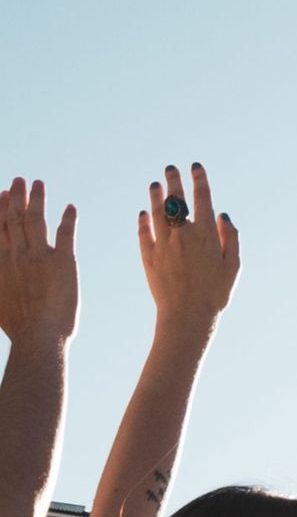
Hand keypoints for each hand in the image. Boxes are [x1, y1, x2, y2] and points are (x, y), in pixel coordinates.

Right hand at [0, 179, 78, 346]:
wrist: (38, 336)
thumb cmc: (19, 327)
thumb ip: (0, 280)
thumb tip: (2, 274)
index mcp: (0, 262)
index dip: (0, 208)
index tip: (1, 193)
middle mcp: (17, 254)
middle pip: (15, 218)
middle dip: (17, 197)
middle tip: (19, 180)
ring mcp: (39, 256)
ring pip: (36, 220)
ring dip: (37, 200)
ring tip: (38, 183)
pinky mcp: (63, 261)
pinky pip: (65, 234)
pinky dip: (67, 219)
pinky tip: (70, 207)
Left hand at [140, 165, 238, 334]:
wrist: (187, 315)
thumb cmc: (215, 293)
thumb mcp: (233, 267)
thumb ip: (232, 238)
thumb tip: (223, 215)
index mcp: (207, 235)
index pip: (202, 198)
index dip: (199, 179)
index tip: (195, 166)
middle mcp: (183, 234)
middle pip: (176, 199)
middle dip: (174, 180)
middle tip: (170, 168)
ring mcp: (163, 243)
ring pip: (157, 212)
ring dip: (156, 196)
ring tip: (155, 185)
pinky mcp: (148, 255)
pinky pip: (144, 231)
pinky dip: (143, 220)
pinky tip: (143, 213)